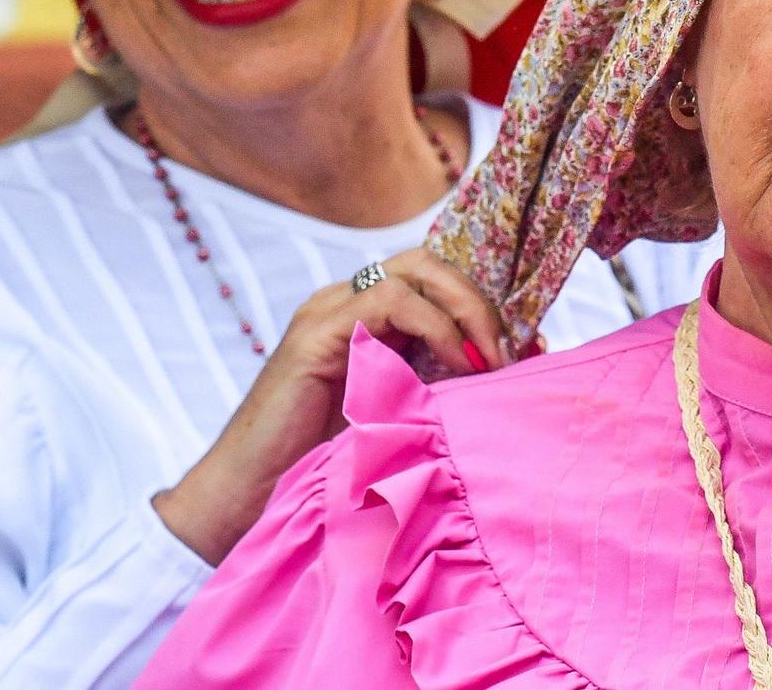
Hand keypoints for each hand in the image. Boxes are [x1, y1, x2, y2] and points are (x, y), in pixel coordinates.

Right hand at [153, 246, 506, 563]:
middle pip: (428, 265)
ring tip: (489, 361)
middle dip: (480, 302)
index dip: (483, 309)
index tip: (524, 353)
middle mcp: (345, 307)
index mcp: (366, 325)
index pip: (435, 285)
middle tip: (508, 353)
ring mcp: (327, 313)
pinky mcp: (315, 333)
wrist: (247, 507)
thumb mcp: (403, 423)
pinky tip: (456, 366)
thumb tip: (506, 378)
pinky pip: (390, 300)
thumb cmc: (325, 477)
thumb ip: (441, 393)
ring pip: (414, 269)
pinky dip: (435, 325)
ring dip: (465, 309)